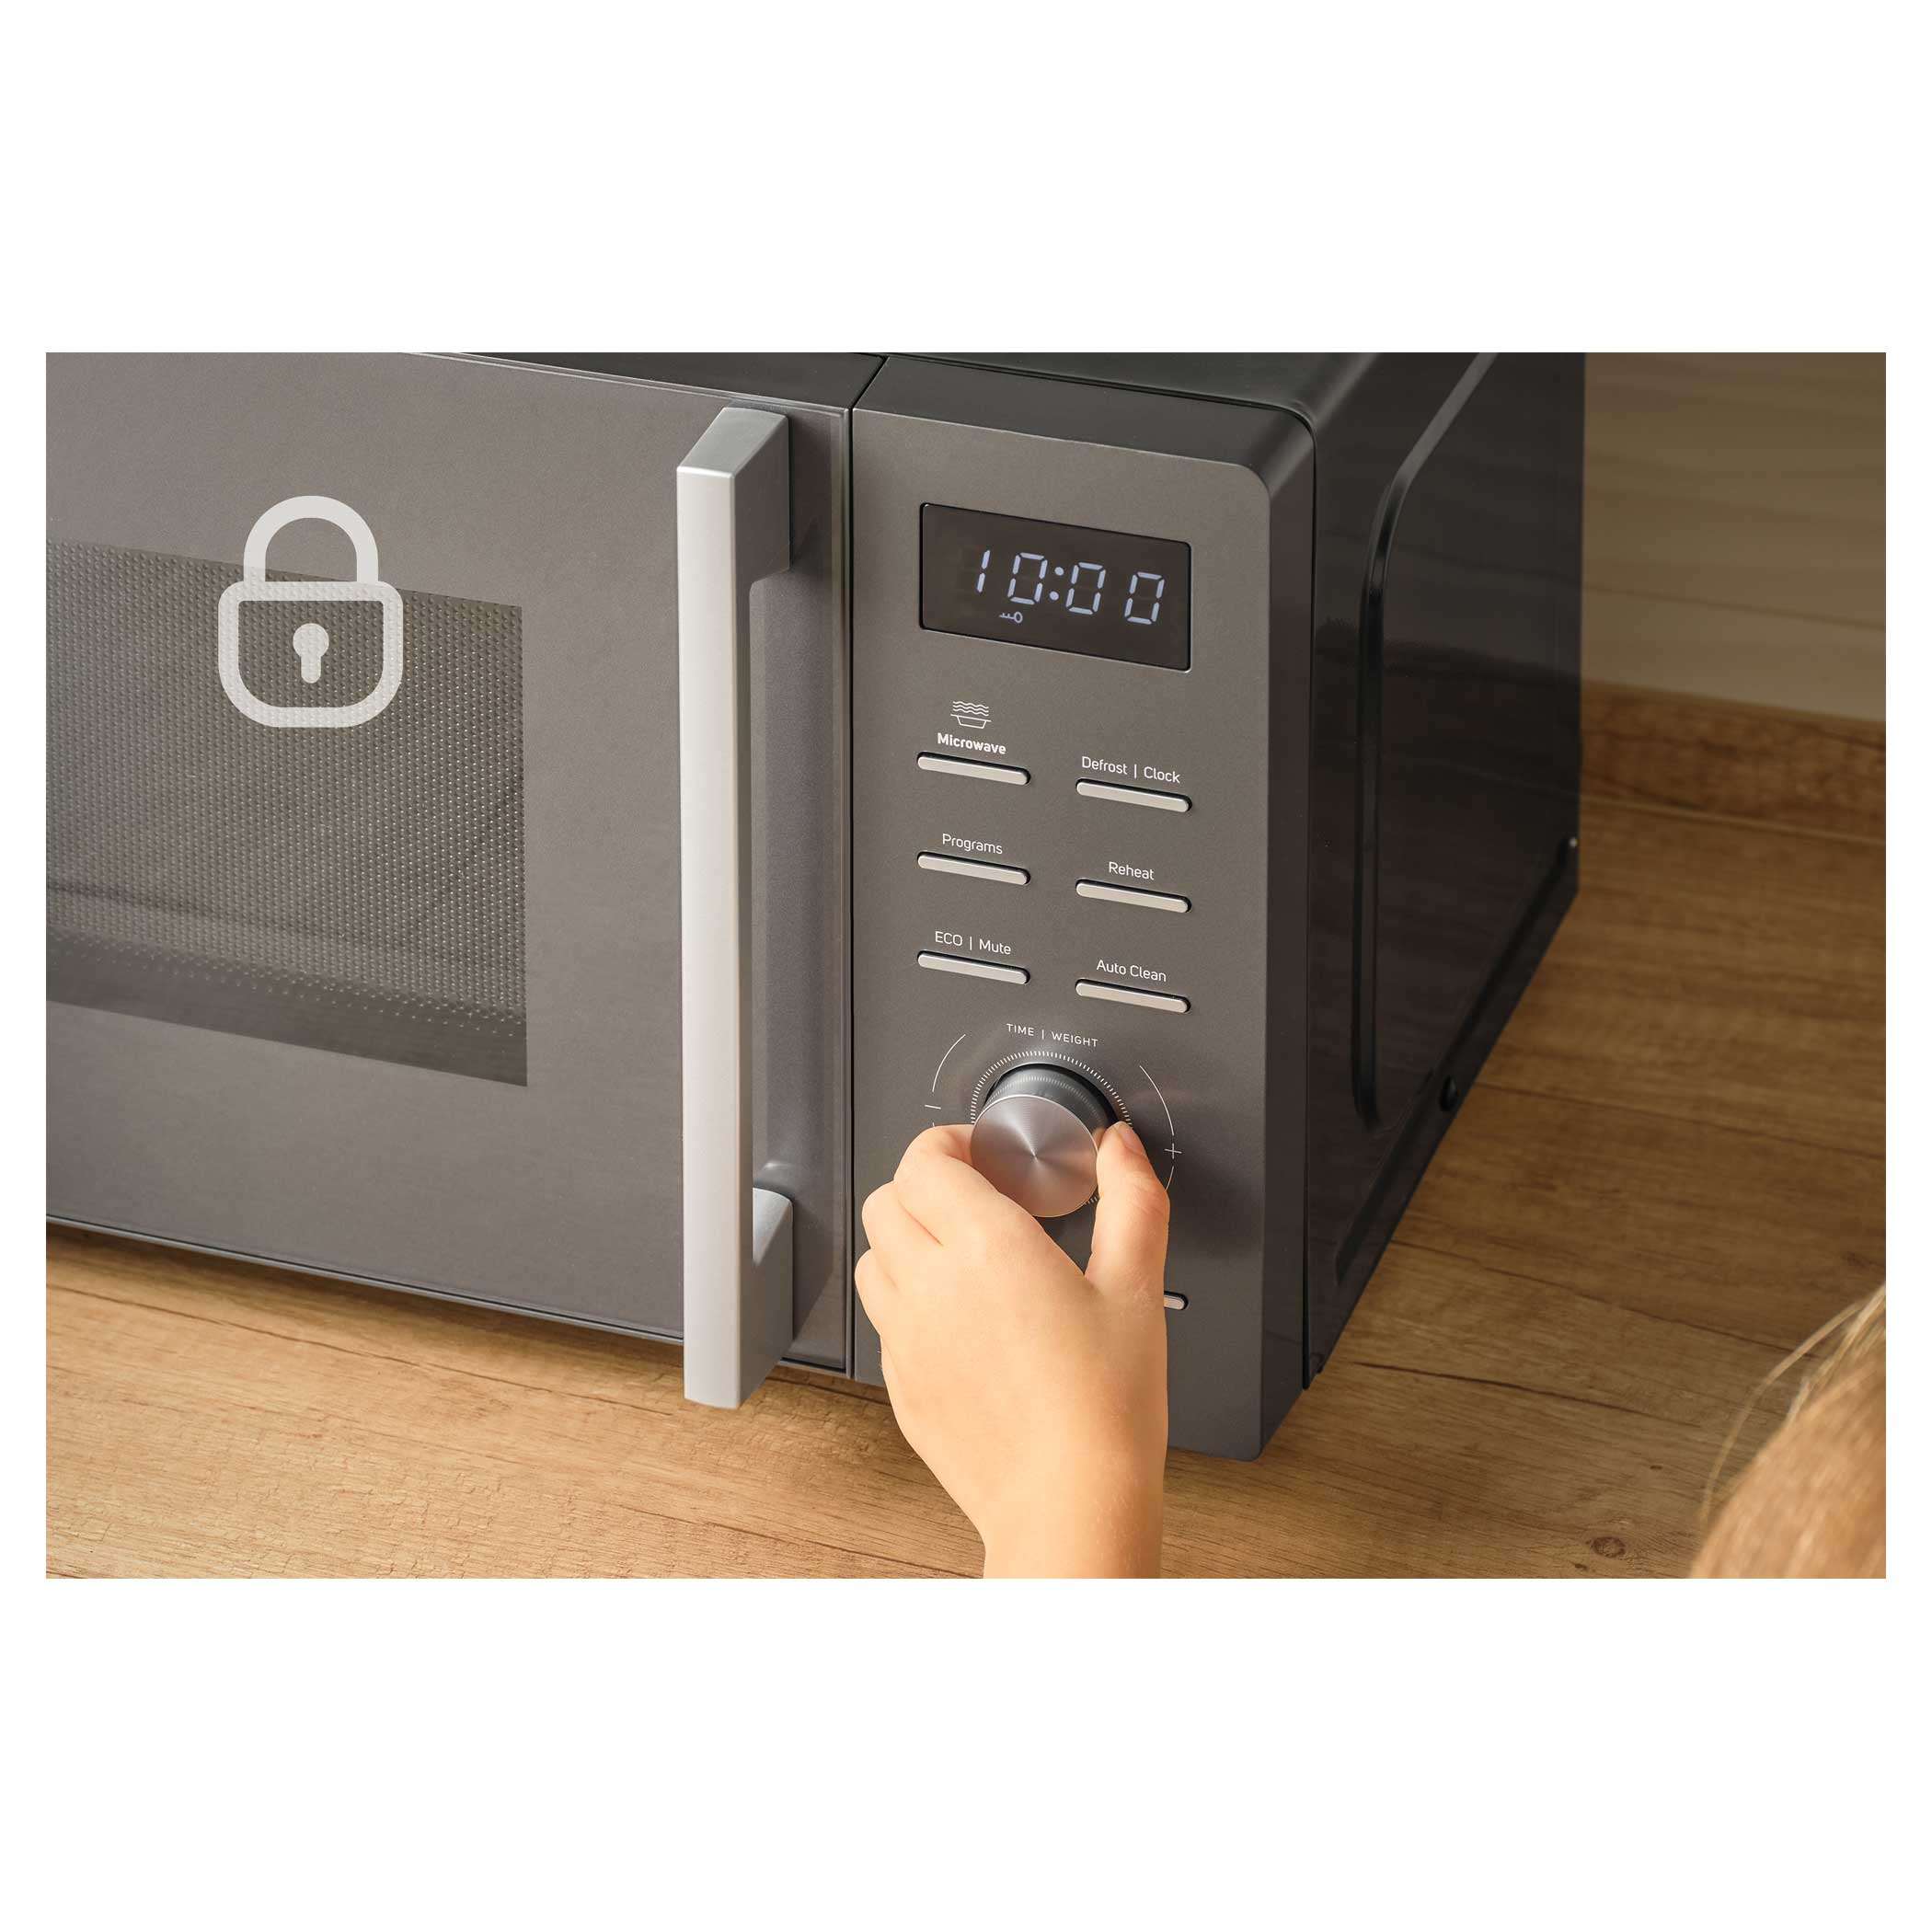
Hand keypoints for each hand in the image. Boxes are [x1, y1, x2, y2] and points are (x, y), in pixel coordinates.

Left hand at [855, 1120, 1170, 1577]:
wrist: (1070, 1506)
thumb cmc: (1105, 1408)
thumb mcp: (1137, 1288)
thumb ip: (1131, 1201)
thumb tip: (1117, 1147)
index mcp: (987, 1247)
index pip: (924, 1161)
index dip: (948, 1145)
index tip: (983, 1155)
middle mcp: (931, 1287)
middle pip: (886, 1201)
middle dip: (927, 1187)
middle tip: (977, 1199)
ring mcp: (907, 1340)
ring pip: (874, 1259)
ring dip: (909, 1242)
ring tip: (966, 1257)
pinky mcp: (901, 1386)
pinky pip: (885, 1322)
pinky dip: (911, 1303)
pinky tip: (965, 1321)